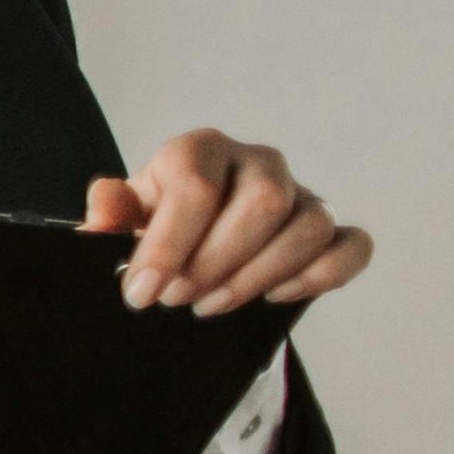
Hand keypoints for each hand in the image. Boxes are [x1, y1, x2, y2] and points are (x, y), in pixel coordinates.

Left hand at [93, 130, 370, 316]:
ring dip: (259, 276)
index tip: (142, 292)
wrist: (193, 234)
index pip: (196, 186)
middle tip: (178, 298)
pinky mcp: (331, 227)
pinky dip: (319, 276)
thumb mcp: (123, 216)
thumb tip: (102, 217)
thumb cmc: (158, 221)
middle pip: (262, 203)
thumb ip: (109, 214)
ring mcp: (302, 193)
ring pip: (309, 226)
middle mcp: (259, 162)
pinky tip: (275, 297)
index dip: (168, 246)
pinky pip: (352, 246)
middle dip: (215, 262)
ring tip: (211, 303)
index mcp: (201, 149)